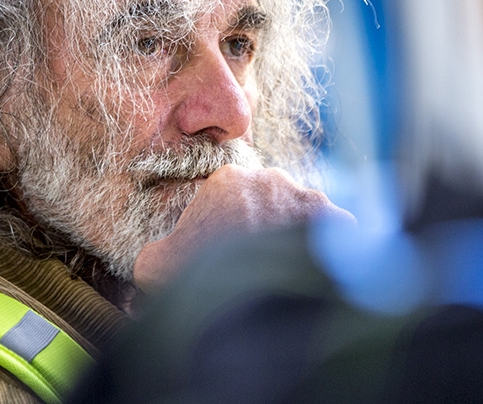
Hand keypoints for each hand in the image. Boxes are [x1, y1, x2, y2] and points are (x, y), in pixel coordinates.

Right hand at [133, 164, 353, 292]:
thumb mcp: (154, 266)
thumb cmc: (199, 278)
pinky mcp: (338, 222)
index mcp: (229, 180)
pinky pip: (337, 233)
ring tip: (286, 271)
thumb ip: (151, 257)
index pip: (232, 195)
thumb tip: (145, 266)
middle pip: (270, 201)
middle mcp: (272, 179)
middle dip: (265, 224)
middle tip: (256, 262)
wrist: (252, 303)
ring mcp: (309, 198)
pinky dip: (330, 250)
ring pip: (303, 214)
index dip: (228, 223)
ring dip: (296, 235)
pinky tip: (316, 274)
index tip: (228, 248)